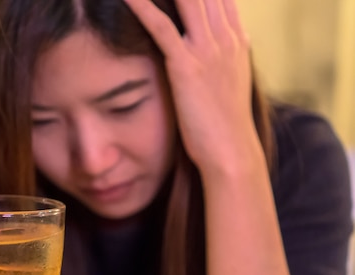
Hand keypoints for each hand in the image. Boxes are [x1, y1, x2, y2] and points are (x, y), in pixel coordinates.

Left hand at [124, 0, 263, 175]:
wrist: (232, 154)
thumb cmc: (225, 125)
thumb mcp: (233, 83)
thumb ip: (230, 56)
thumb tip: (233, 40)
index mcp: (236, 40)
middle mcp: (225, 38)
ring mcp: (208, 50)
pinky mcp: (186, 67)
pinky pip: (162, 27)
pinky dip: (144, 6)